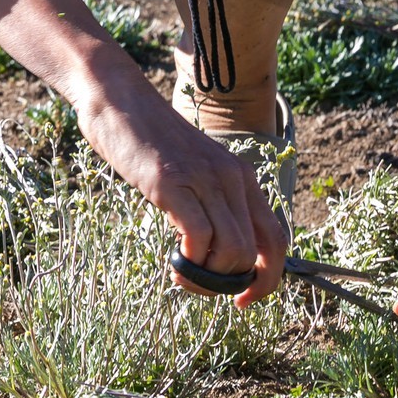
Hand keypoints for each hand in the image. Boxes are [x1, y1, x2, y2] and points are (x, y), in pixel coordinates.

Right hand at [0, 0, 287, 306]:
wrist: (119, 98)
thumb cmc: (153, 141)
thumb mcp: (196, 171)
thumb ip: (214, 202)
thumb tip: (223, 253)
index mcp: (242, 177)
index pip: (277, 239)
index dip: (268, 278)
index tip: (243, 298)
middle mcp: (232, 177)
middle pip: (256, 253)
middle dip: (231, 284)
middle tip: (200, 285)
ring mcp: (203, 178)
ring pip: (232, 252)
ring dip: (208, 279)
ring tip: (183, 274)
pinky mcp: (172, 182)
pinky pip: (199, 238)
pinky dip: (190, 264)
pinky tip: (173, 263)